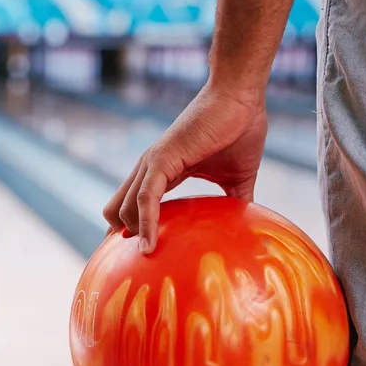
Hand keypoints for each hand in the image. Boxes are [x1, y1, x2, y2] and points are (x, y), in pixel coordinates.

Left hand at [103, 79, 267, 253]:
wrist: (241, 98)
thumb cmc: (239, 129)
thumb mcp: (237, 177)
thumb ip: (235, 202)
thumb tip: (249, 227)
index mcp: (163, 171)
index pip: (133, 205)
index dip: (130, 229)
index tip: (134, 257)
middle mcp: (150, 168)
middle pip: (116, 209)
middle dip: (119, 238)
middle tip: (132, 267)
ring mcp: (151, 164)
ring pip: (124, 208)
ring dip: (131, 236)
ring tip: (142, 264)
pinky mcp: (161, 160)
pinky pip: (144, 199)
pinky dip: (145, 224)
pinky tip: (149, 246)